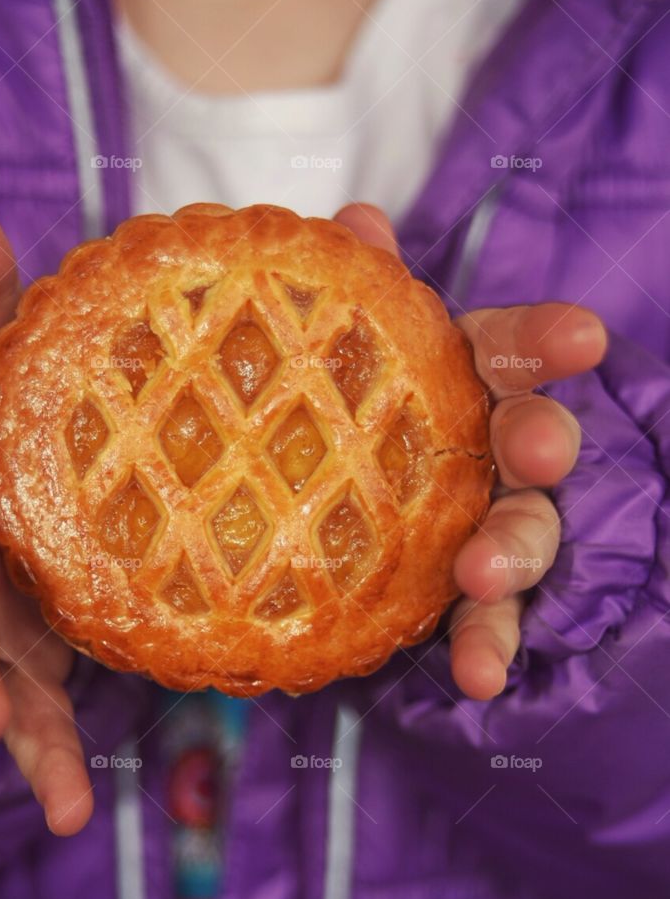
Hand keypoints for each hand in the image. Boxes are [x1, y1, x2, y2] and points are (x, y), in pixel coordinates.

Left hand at [334, 203, 607, 701]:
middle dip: (543, 441)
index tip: (582, 338)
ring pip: (527, 533)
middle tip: (540, 451)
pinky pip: (490, 618)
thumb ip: (357, 292)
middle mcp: (492, 445)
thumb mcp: (346, 349)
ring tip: (484, 574)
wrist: (316, 506)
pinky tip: (478, 676)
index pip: (515, 344)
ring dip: (514, 552)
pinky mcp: (471, 592)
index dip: (548, 339)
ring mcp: (489, 521)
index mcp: (466, 373)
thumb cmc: (350, 408)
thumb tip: (357, 222)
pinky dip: (489, 644)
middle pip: (536, 437)